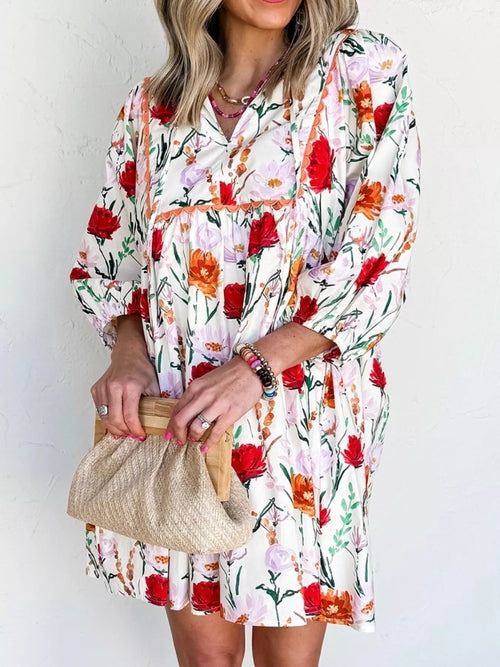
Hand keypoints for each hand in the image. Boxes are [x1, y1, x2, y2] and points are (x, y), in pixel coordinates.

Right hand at [91, 315, 159, 437]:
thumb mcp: (154, 385)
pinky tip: (115, 422)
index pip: (129, 416)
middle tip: (132, 436)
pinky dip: (107, 419)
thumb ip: (154, 403)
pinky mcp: (96, 389)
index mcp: (130, 386)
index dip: (135, 429)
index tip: (140, 436)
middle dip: (124, 431)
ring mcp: (102, 388)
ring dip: (114, 428)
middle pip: (115, 419)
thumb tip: (158, 422)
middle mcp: (113, 387)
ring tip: (124, 431)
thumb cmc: (142, 368)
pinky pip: (99, 410)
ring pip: (105, 417)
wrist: (128, 353)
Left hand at [166, 356, 262, 450]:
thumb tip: (189, 413)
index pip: (176, 409)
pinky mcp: (231, 413)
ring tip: (194, 441)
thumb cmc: (231, 374)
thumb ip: (197, 395)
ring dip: (193, 438)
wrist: (252, 369)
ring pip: (196, 428)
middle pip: (180, 420)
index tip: (171, 433)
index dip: (171, 425)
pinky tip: (206, 448)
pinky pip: (215, 433)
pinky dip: (208, 443)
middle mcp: (203, 396)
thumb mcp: (208, 381)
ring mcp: (217, 405)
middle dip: (177, 435)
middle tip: (180, 441)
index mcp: (195, 387)